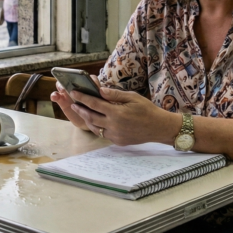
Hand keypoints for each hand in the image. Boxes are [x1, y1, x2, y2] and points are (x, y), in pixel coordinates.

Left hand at [51, 79, 180, 145]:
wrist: (159, 127)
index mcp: (117, 113)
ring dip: (87, 120)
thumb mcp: (133, 97)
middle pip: (91, 117)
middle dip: (81, 110)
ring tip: (82, 112)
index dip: (83, 98)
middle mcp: (114, 125)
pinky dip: (98, 127)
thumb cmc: (147, 109)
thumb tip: (99, 90)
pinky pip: (104, 134)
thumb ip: (115, 94)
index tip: (74, 93)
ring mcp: (115, 135)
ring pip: (95, 128)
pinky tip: (96, 121)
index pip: (94, 104)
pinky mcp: (118, 141)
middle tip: (73, 104)